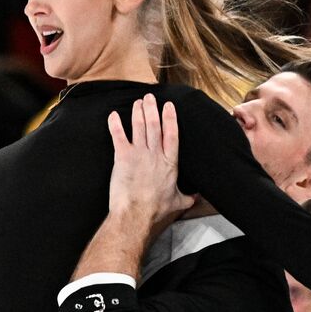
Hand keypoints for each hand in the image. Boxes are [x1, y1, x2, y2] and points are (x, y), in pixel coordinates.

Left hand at [105, 94, 195, 225]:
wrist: (135, 215)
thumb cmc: (155, 210)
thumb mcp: (177, 203)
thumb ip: (187, 197)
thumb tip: (197, 197)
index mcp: (170, 163)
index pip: (172, 134)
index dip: (170, 118)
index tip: (169, 106)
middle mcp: (155, 154)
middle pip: (154, 125)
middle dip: (152, 109)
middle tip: (149, 97)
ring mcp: (139, 154)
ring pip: (139, 127)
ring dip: (138, 112)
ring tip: (137, 101)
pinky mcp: (123, 158)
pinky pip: (118, 136)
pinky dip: (115, 125)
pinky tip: (113, 115)